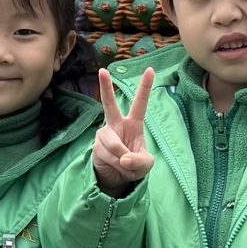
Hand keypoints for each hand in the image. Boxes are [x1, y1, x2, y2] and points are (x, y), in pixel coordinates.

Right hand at [90, 67, 155, 196]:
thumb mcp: (145, 165)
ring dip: (124, 160)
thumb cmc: (134, 164)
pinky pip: (109, 156)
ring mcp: (104, 134)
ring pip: (115, 145)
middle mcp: (116, 124)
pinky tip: (116, 167)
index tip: (150, 70)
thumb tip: (124, 158)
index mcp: (133, 123)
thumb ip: (140, 161)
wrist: (116, 177)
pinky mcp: (96, 146)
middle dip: (106, 87)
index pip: (140, 103)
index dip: (145, 87)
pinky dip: (118, 166)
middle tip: (102, 71)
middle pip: (109, 104)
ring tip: (125, 165)